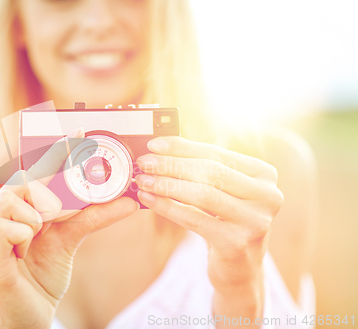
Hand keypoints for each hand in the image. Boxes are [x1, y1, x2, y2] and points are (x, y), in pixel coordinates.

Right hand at [0, 128, 139, 327]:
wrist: (31, 314)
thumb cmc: (44, 273)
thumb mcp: (70, 238)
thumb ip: (93, 216)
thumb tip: (129, 202)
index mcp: (9, 208)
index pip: (29, 171)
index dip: (52, 150)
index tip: (80, 129)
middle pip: (22, 181)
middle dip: (48, 195)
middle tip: (54, 217)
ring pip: (12, 198)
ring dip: (35, 218)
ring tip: (36, 238)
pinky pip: (4, 227)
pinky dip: (24, 235)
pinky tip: (24, 249)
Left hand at [135, 137, 283, 291]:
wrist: (240, 267)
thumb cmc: (226, 221)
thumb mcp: (223, 192)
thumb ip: (202, 169)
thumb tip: (162, 148)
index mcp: (265, 175)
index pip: (217, 153)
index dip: (182, 147)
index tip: (154, 144)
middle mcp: (268, 196)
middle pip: (210, 172)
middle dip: (172, 164)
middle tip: (144, 162)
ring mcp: (255, 221)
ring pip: (202, 194)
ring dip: (166, 185)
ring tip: (143, 180)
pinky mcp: (237, 243)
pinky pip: (193, 219)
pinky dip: (167, 207)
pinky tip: (148, 200)